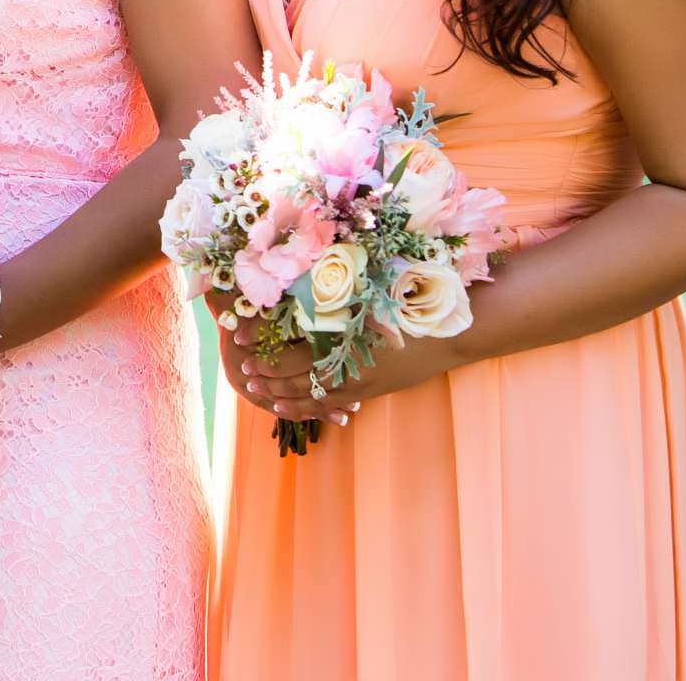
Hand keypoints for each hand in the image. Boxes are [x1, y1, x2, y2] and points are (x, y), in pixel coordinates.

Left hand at [230, 311, 460, 418]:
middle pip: (290, 365)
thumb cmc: (410, 300)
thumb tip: (291, 277)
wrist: (449, 333)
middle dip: (263, 366)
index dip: (259, 334)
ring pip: (305, 390)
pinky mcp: (365, 392)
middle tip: (239, 365)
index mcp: (339, 326)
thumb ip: (330, 288)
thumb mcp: (367, 288)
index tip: (236, 332)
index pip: (286, 332)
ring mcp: (355, 378)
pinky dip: (302, 408)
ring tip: (253, 387)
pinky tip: (282, 408)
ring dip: (276, 390)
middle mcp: (345, 356)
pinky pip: (326, 405)